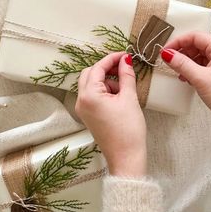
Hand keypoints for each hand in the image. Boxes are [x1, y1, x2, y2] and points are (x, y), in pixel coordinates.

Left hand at [75, 52, 146, 176]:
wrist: (126, 157)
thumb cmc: (128, 130)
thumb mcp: (129, 98)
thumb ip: (126, 76)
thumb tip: (126, 60)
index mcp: (89, 95)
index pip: (97, 68)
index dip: (112, 58)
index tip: (125, 55)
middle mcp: (81, 101)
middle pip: (89, 74)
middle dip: (106, 69)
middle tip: (123, 68)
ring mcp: (83, 110)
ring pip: (90, 85)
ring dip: (106, 81)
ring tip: (124, 88)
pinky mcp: (88, 116)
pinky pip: (92, 96)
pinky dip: (104, 91)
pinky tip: (118, 97)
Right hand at [160, 31, 210, 114]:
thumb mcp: (200, 78)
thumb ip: (182, 65)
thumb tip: (168, 55)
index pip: (195, 36)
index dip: (178, 42)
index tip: (166, 50)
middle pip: (196, 45)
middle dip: (181, 53)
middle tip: (169, 61)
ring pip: (198, 56)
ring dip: (185, 63)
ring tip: (178, 72)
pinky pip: (201, 66)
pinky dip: (191, 70)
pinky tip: (186, 78)